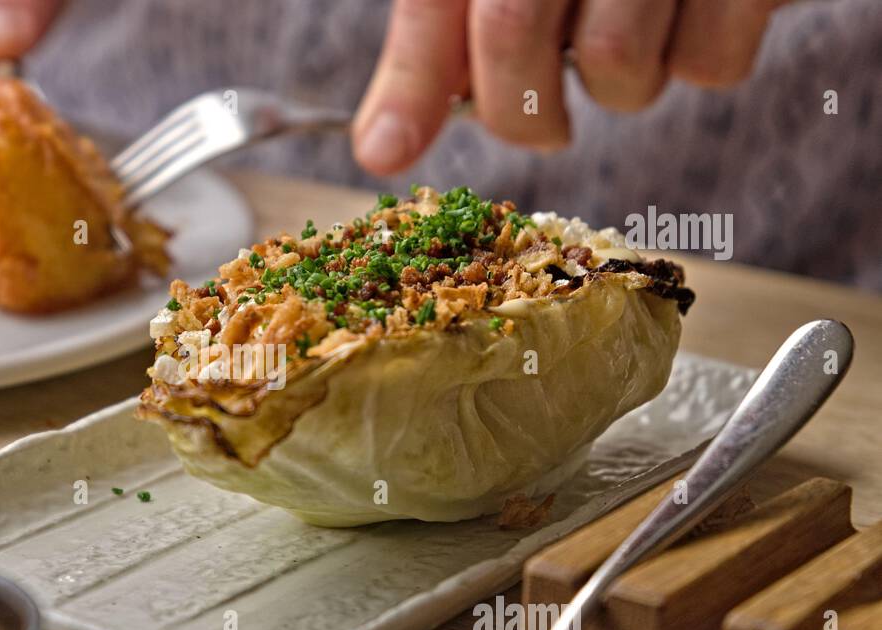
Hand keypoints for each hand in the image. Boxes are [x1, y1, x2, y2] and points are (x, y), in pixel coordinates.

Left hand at [353, 0, 788, 173]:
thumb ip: (437, 49)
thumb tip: (382, 150)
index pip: (436, 6)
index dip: (410, 85)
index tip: (384, 153)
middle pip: (513, 38)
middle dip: (522, 110)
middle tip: (544, 120)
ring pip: (617, 69)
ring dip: (622, 86)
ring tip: (635, 30)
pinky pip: (710, 64)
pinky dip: (702, 59)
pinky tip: (694, 11)